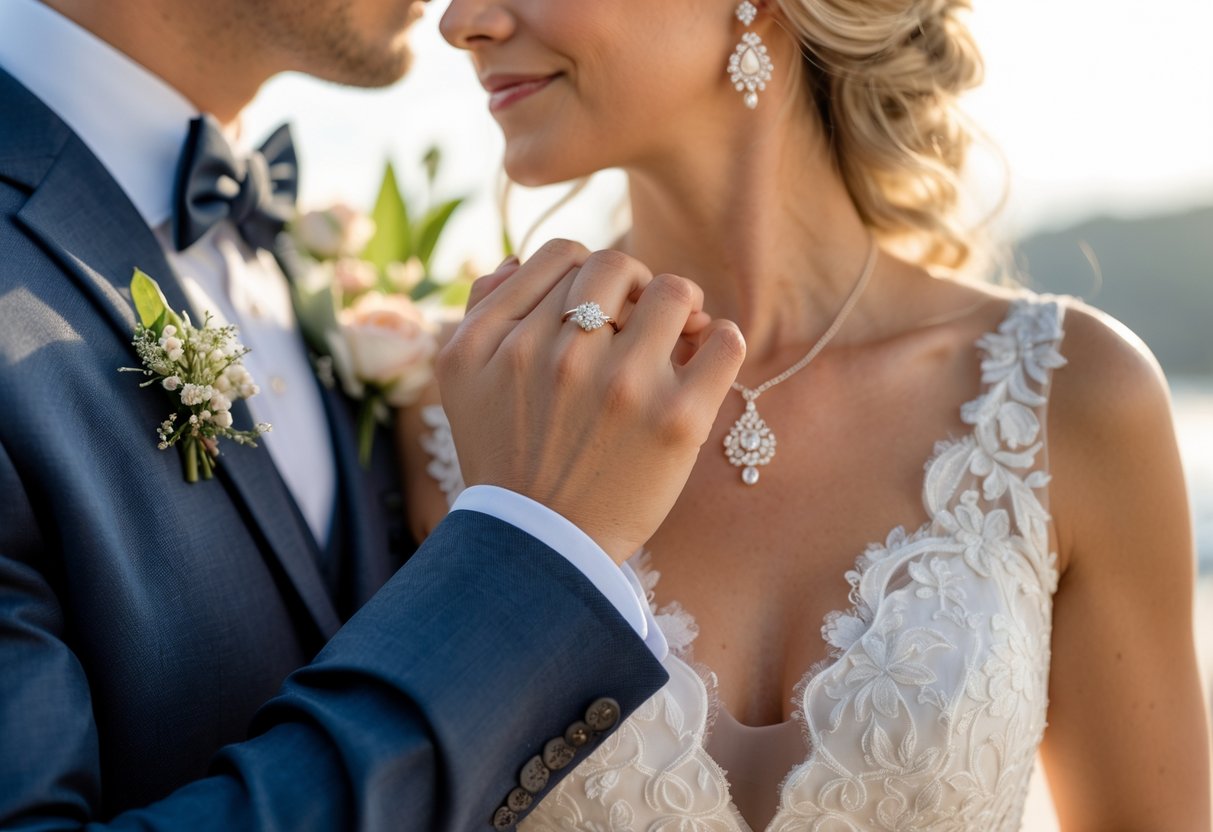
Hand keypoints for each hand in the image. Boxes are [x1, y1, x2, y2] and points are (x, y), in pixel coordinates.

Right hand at [437, 240, 744, 563]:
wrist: (543, 548)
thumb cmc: (507, 459)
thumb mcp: (462, 379)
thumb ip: (484, 308)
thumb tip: (519, 258)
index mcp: (500, 341)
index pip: (566, 255)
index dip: (587, 271)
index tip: (598, 308)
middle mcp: (556, 355)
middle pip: (619, 266)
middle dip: (634, 286)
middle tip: (638, 322)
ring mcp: (620, 386)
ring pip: (676, 292)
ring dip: (681, 308)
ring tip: (677, 337)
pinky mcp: (676, 421)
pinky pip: (725, 341)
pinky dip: (721, 341)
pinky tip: (703, 359)